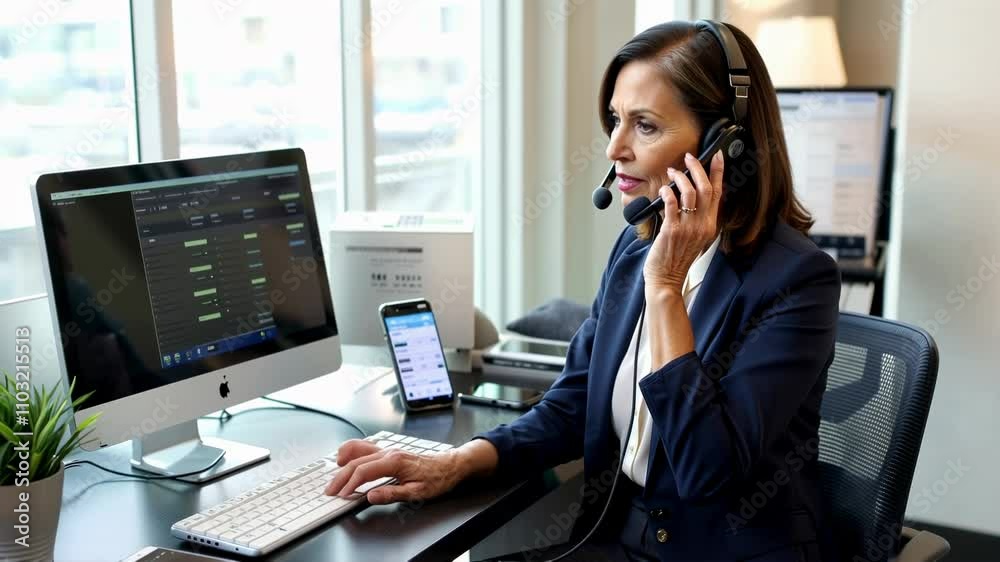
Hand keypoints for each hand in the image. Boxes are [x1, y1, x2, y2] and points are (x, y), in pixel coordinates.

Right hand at [324, 439, 465, 503]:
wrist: (450, 466)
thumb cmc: (437, 479)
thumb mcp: (417, 492)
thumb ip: (392, 494)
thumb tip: (371, 496)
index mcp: (394, 462)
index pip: (364, 472)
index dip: (349, 484)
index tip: (341, 495)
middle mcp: (389, 453)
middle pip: (357, 462)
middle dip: (341, 477)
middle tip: (330, 490)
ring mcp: (388, 450)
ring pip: (359, 451)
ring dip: (343, 462)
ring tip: (333, 473)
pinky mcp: (389, 452)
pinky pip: (366, 447)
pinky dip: (352, 451)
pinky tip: (346, 457)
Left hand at [643, 151, 723, 293]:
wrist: (666, 279)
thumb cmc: (676, 259)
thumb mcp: (694, 237)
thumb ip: (696, 218)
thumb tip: (688, 195)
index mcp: (710, 225)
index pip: (718, 193)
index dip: (718, 172)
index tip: (717, 156)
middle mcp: (702, 225)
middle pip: (706, 189)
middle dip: (698, 168)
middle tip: (690, 157)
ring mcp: (687, 228)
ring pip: (689, 193)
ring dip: (681, 177)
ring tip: (673, 172)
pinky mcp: (671, 230)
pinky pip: (671, 204)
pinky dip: (667, 192)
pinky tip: (663, 189)